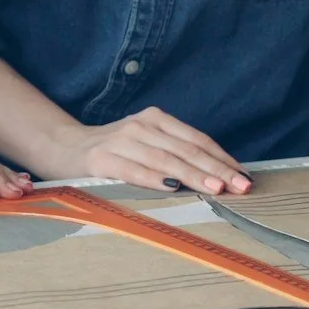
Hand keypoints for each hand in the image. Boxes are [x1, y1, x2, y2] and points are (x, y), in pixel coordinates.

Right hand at [55, 106, 251, 195]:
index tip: (244, 175)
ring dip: (193, 175)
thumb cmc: (114, 151)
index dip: (222, 158)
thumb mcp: (146, 143)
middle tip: (240, 186)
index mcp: (155, 119)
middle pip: (186, 150)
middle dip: (217, 169)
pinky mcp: (101, 159)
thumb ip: (175, 153)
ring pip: (165, 160)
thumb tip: (219, 176)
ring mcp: (120, 141)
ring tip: (216, 189)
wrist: (63, 147)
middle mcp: (140, 126)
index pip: (196, 139)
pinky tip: (173, 188)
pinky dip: (155, 179)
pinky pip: (134, 170)